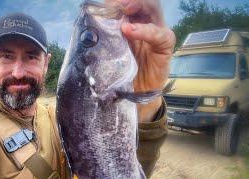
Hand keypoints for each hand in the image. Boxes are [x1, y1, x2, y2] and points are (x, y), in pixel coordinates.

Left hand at [107, 0, 175, 122]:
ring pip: (153, 9)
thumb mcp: (108, 51)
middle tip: (114, 3)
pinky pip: (159, 35)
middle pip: (142, 2)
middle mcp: (145, 24)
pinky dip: (144, 30)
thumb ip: (104, 36)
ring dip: (137, 5)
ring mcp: (156, 34)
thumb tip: (88, 20)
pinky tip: (129, 30)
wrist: (133, 95)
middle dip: (127, 0)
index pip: (127, 5)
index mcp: (131, 23)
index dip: (115, 2)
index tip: (102, 5)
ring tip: (123, 8)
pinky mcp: (164, 47)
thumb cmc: (120, 72)